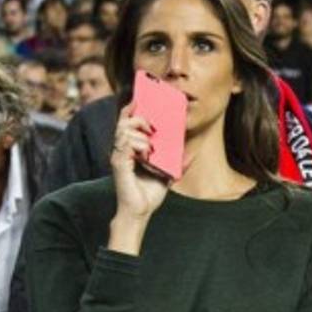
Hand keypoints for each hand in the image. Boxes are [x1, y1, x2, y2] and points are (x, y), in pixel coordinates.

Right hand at [110, 101, 168, 222]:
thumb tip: (192, 152)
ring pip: (124, 130)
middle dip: (139, 117)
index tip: (142, 99)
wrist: (142, 212)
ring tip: (152, 145)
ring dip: (141, 133)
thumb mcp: (168, 173)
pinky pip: (126, 144)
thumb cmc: (150, 194)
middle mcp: (122, 149)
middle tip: (153, 126)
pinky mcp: (119, 163)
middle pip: (123, 121)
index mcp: (130, 148)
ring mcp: (119, 155)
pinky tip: (147, 153)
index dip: (132, 108)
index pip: (127, 122)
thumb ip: (177, 161)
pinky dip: (139, 144)